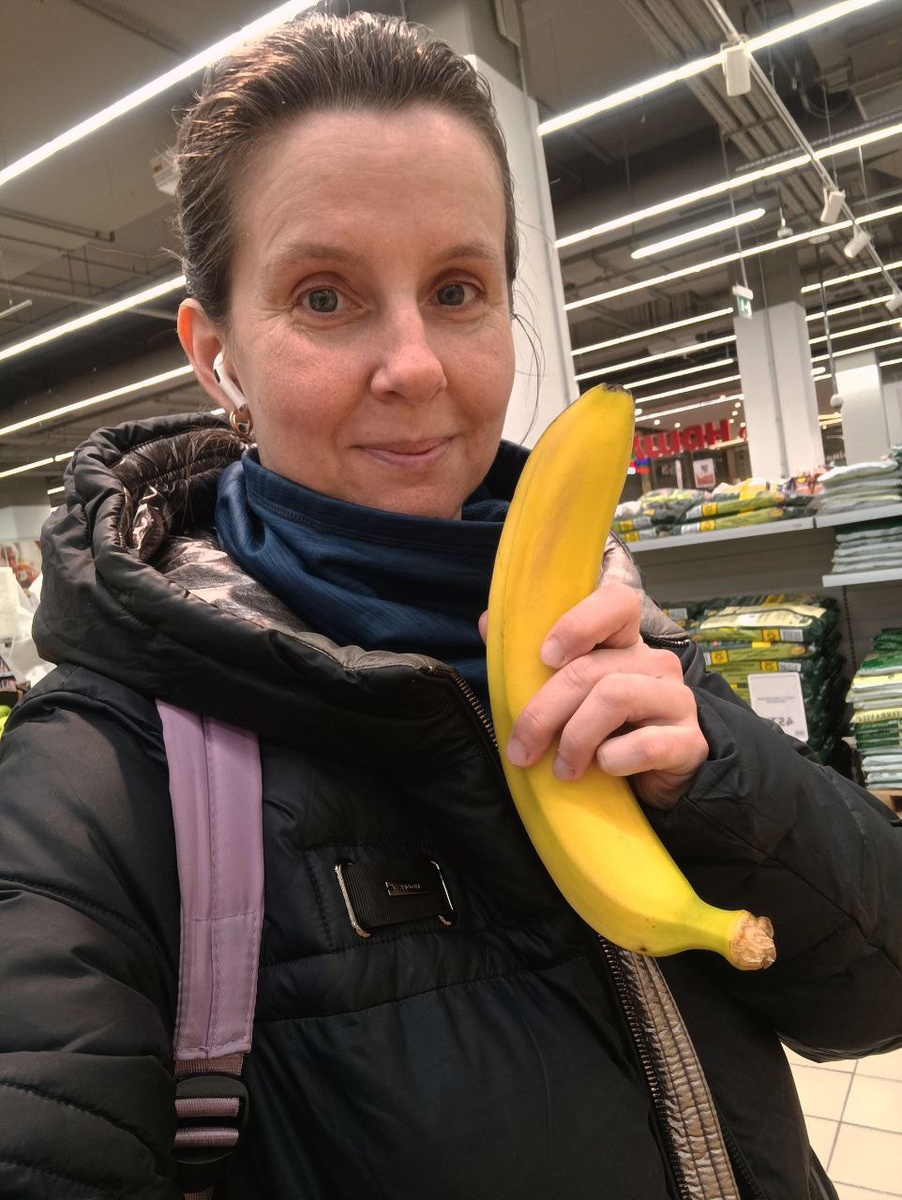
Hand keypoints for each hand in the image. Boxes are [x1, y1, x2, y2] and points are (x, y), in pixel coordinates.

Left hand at [480, 582, 708, 809]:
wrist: (652, 784)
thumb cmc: (601, 733)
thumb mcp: (564, 696)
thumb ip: (526, 661)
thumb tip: (486, 622)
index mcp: (624, 643)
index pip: (616, 603)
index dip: (579, 622)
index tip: (545, 657)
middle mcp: (654, 662)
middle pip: (591, 669)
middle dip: (545, 711)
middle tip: (521, 749)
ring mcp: (677, 699)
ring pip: (615, 697)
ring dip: (575, 738)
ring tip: (562, 770)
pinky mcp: (690, 741)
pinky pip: (647, 744)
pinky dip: (614, 760)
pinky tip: (604, 769)